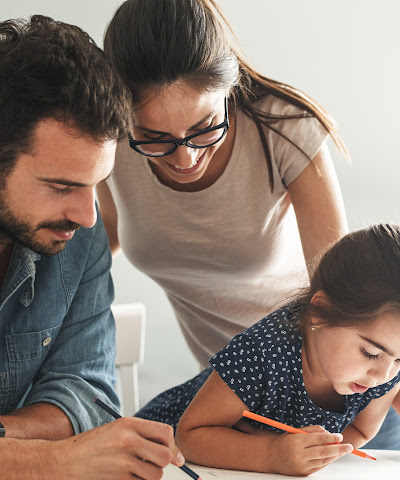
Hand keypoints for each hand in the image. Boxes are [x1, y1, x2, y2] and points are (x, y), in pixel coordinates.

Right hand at [53, 417, 184, 478]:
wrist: (63, 462)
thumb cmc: (91, 446)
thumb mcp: (116, 430)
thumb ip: (142, 436)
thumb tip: (173, 454)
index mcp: (128, 424)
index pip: (165, 432)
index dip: (172, 444)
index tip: (173, 454)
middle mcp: (128, 441)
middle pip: (165, 454)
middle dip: (165, 462)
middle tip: (155, 463)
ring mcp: (123, 462)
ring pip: (155, 474)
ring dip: (150, 476)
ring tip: (136, 470)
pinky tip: (126, 476)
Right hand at [268, 425, 352, 475]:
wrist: (271, 457)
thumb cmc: (284, 442)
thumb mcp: (295, 432)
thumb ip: (311, 430)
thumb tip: (327, 432)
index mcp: (296, 441)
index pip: (318, 439)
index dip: (331, 437)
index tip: (339, 435)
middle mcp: (299, 454)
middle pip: (323, 451)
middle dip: (338, 448)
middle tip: (349, 446)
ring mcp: (301, 465)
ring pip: (323, 460)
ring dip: (334, 455)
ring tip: (342, 451)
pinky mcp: (303, 473)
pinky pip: (319, 467)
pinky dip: (327, 461)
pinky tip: (332, 457)